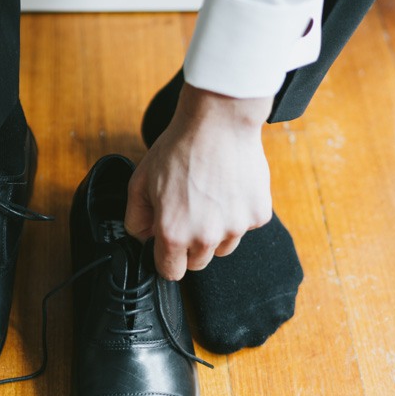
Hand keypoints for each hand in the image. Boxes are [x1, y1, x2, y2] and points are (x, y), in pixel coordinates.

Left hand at [124, 83, 272, 280]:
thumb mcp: (140, 182)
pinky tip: (227, 189)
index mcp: (173, 233)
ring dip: (215, 232)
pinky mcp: (258, 215)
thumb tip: (143, 238)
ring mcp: (236, 227)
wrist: (218, 123)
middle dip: (189, 245)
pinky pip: (245, 226)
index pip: (170, 272)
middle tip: (187, 212)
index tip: (167, 247)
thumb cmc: (179, 149)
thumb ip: (136, 219)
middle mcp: (205, 237)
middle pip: (197, 263)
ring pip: (222, 247)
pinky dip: (237, 214)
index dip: (166, 259)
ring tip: (208, 198)